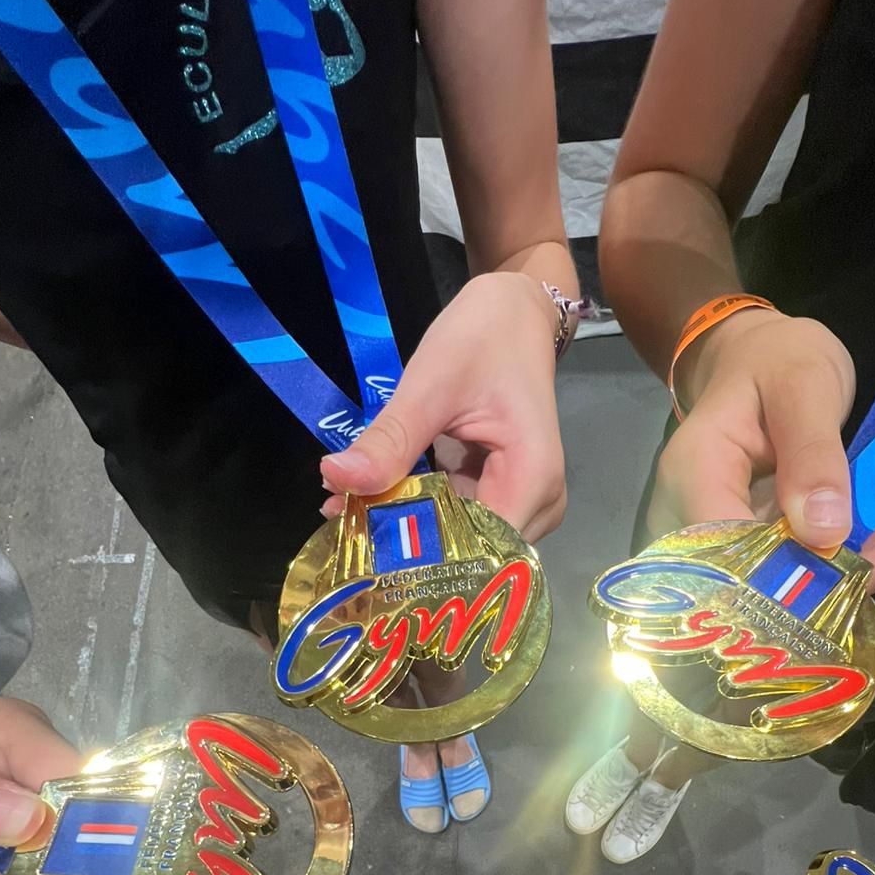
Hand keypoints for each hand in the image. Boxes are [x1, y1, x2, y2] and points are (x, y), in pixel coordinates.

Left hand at [319, 273, 565, 541]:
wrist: (515, 314)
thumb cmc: (484, 338)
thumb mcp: (431, 385)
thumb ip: (390, 439)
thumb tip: (336, 479)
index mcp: (531, 479)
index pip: (479, 551)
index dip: (424, 560)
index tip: (363, 554)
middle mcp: (537, 505)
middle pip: (470, 553)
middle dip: (406, 546)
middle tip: (340, 534)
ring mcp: (523, 504)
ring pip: (460, 541)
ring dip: (405, 531)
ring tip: (345, 517)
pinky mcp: (502, 496)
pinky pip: (457, 519)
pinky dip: (415, 512)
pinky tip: (369, 503)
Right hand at [654, 308, 874, 591]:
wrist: (759, 355)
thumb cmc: (773, 359)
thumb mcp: (803, 385)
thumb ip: (812, 453)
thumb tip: (823, 532)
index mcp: (694, 475)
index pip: (723, 552)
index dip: (781, 577)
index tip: (852, 572)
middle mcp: (692, 516)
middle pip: (746, 580)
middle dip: (824, 583)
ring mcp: (721, 533)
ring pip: (773, 582)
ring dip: (841, 575)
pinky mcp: (750, 541)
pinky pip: (790, 566)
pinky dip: (839, 560)